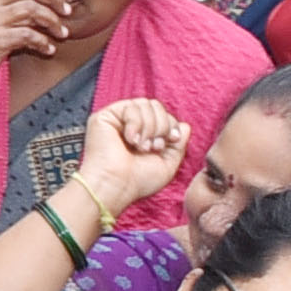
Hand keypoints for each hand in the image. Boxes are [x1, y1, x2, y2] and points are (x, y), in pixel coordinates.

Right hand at [72, 95, 195, 220]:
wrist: (116, 186)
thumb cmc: (138, 181)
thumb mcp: (167, 164)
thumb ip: (178, 145)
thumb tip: (185, 125)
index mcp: (143, 135)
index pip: (163, 115)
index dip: (171, 125)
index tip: (170, 141)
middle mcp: (130, 126)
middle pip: (155, 105)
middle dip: (161, 125)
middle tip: (153, 146)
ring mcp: (117, 120)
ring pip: (144, 104)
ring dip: (149, 127)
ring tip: (141, 146)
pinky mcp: (104, 117)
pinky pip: (130, 107)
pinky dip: (135, 124)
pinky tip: (130, 140)